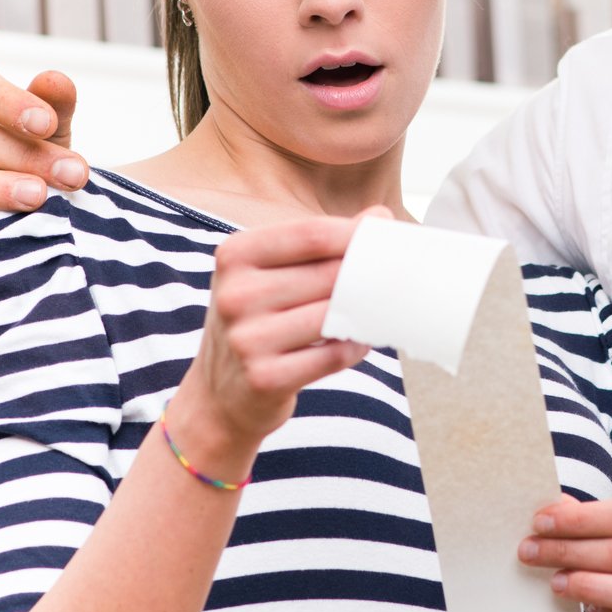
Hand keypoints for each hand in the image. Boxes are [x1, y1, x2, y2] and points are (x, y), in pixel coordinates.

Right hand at [173, 215, 379, 455]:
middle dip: (367, 277)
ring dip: (363, 315)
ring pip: (332, 315)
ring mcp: (247, 338)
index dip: (357, 236)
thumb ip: (320, 244)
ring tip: (374, 313)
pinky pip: (332, 356)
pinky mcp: (264, 377)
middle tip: (393, 280)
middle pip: (328, 275)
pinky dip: (353, 348)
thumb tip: (380, 216)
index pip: (312, 234)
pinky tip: (355, 343)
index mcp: (235, 256)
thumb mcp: (271, 274)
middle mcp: (235, 295)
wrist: (218, 395)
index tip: (387, 240)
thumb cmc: (255, 322)